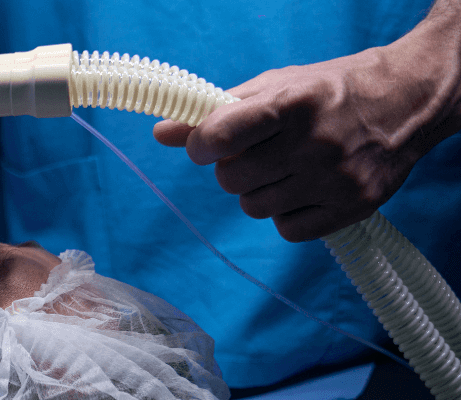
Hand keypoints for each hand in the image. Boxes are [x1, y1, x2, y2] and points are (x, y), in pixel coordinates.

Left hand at [153, 41, 459, 241]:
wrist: (405, 102)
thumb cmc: (327, 91)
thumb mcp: (273, 86)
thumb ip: (217, 112)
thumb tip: (161, 132)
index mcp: (290, 104)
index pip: (220, 136)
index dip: (201, 146)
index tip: (204, 146)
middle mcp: (315, 143)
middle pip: (232, 180)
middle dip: (232, 169)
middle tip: (255, 155)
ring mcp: (336, 179)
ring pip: (255, 208)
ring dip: (258, 192)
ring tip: (283, 170)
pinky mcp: (353, 207)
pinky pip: (288, 230)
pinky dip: (286, 215)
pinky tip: (303, 190)